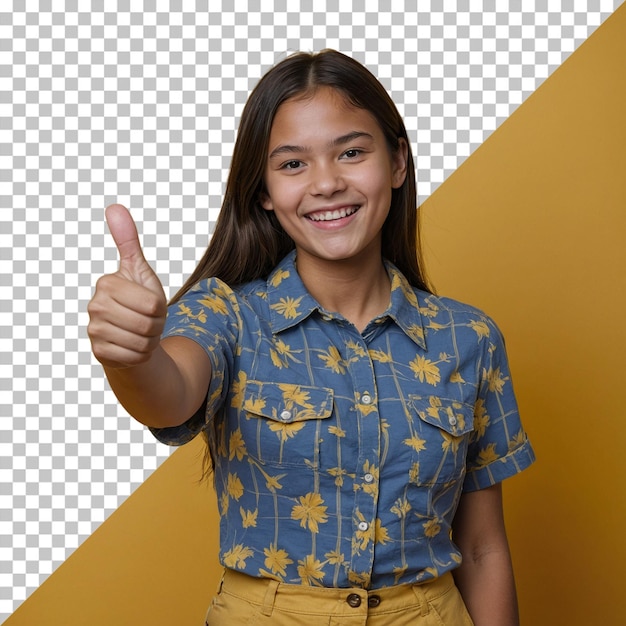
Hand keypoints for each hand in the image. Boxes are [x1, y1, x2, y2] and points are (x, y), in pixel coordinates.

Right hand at [88, 204, 166, 368]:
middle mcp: (96, 306)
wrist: (131, 333)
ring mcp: (95, 330)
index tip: (149, 305)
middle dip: (156, 325)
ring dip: (150, 340)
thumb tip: (114, 207)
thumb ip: (128, 241)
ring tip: (141, 332)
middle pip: (149, 323)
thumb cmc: (138, 300)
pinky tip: (133, 346)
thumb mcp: (139, 270)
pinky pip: (134, 356)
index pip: (153, 304)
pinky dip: (141, 354)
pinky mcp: (99, 352)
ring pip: (142, 342)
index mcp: (107, 284)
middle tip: (147, 320)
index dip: (160, 308)